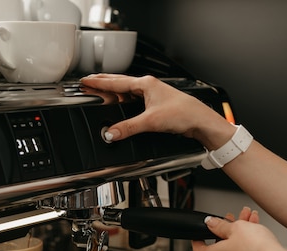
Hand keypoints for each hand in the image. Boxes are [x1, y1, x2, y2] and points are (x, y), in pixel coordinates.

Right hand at [80, 74, 235, 149]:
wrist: (201, 121)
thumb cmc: (184, 114)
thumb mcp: (151, 121)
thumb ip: (128, 127)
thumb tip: (111, 132)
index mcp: (145, 84)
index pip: (116, 82)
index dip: (98, 83)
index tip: (85, 81)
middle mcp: (148, 87)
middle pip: (120, 83)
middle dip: (103, 83)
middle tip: (88, 83)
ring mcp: (153, 95)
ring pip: (127, 92)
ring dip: (113, 93)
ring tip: (100, 94)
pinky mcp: (156, 105)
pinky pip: (134, 101)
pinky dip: (124, 103)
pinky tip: (121, 108)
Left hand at [192, 207, 286, 250]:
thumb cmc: (256, 250)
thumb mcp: (235, 228)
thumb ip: (220, 225)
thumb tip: (210, 223)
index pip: (198, 249)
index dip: (197, 238)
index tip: (199, 231)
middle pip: (219, 243)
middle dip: (226, 227)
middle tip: (231, 218)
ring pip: (235, 244)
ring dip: (240, 229)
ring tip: (247, 216)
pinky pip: (246, 249)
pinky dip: (248, 237)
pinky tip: (255, 225)